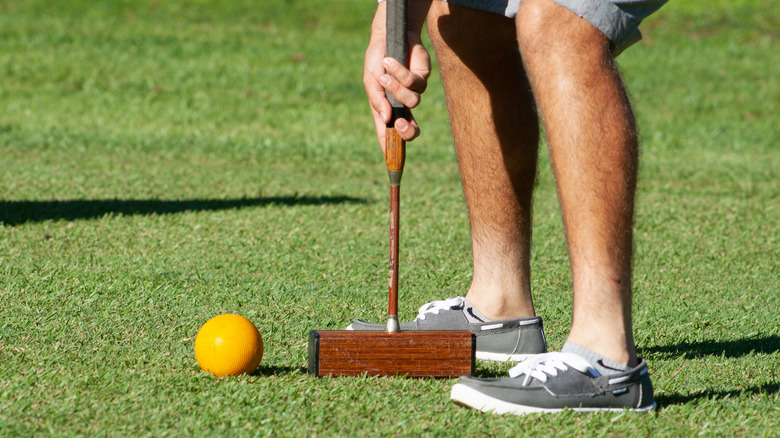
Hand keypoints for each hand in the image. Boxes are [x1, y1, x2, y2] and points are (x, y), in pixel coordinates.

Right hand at [363, 2, 430, 152]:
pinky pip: (415, 83)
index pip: (390, 136)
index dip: (392, 151)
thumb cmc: (376, 60)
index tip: (392, 164)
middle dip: (408, 132)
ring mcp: (413, 93)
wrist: (388, 35)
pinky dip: (400, 73)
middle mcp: (402, 106)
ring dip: (396, 89)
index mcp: (386, 111)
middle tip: (401, 124)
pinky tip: (390, 62)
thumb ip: (377, 101)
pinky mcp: (423, 78)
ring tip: (384, 76)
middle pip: (412, 131)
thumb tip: (386, 120)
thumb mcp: (370, 81)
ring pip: (412, 103)